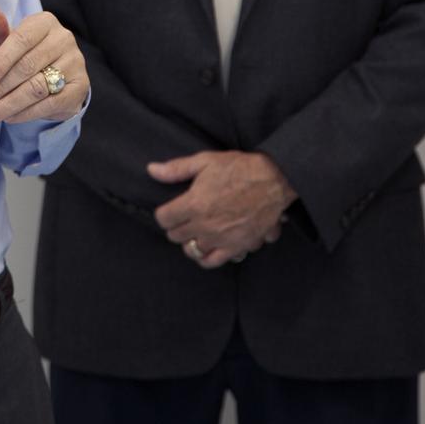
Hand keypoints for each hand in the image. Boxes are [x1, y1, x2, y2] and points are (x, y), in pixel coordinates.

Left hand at [0, 6, 88, 123]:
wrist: (53, 76)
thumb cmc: (23, 55)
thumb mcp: (7, 43)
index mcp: (45, 22)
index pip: (22, 39)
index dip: (3, 58)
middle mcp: (64, 39)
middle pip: (28, 65)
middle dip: (1, 86)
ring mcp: (75, 62)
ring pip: (38, 86)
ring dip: (10, 103)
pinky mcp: (80, 86)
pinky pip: (51, 103)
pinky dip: (27, 113)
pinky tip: (10, 118)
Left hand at [148, 150, 294, 269]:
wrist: (273, 181)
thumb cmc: (239, 168)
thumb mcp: (205, 161)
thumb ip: (176, 169)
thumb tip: (151, 170)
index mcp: (194, 204)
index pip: (163, 219)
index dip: (164, 213)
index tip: (169, 209)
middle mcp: (204, 226)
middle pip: (175, 235)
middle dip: (176, 226)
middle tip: (183, 217)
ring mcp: (220, 239)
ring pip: (191, 250)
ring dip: (189, 241)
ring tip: (195, 232)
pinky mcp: (236, 247)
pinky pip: (212, 262)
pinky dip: (206, 257)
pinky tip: (207, 246)